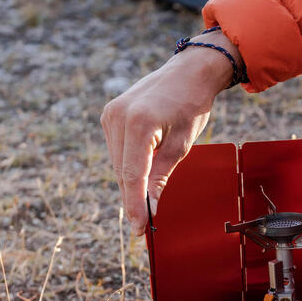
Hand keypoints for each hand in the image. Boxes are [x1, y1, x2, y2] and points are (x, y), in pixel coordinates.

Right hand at [101, 30, 242, 235]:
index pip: (133, 175)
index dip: (135, 205)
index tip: (139, 228)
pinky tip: (141, 177)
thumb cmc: (191, 105)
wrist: (188, 72)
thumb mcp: (182, 144)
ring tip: (145, 204)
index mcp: (139, 122)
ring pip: (118, 164)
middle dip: (133, 198)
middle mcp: (118, 117)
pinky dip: (129, 166)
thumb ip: (163, 175)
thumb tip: (152, 206)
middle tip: (143, 226)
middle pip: (122, 172)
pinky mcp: (110, 115)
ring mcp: (111, 114)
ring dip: (130, 183)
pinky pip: (117, 151)